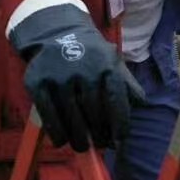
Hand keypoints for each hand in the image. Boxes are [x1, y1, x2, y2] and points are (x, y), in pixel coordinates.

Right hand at [11, 7, 144, 151]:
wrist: (57, 33)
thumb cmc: (92, 55)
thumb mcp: (113, 62)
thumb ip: (127, 84)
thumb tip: (141, 105)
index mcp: (107, 65)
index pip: (117, 101)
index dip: (119, 126)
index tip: (119, 143)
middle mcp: (84, 69)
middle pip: (94, 113)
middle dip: (99, 135)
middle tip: (100, 145)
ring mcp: (60, 75)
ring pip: (71, 117)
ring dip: (78, 138)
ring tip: (82, 147)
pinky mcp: (38, 81)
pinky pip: (48, 114)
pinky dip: (56, 132)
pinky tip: (61, 141)